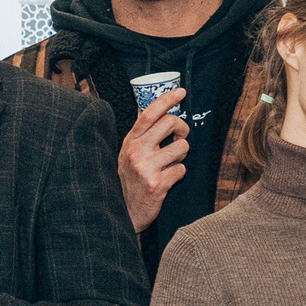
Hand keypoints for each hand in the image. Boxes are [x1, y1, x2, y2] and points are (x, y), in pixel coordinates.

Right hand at [118, 89, 189, 229]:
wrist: (122, 213)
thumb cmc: (129, 180)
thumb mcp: (128, 153)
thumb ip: (141, 134)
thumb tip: (150, 109)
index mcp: (130, 141)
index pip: (149, 113)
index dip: (167, 99)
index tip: (180, 92)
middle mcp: (136, 151)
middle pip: (171, 123)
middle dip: (182, 130)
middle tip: (180, 138)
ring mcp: (146, 168)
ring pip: (182, 147)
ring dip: (181, 156)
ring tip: (171, 163)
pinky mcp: (157, 184)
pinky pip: (182, 170)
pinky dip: (179, 175)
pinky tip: (168, 180)